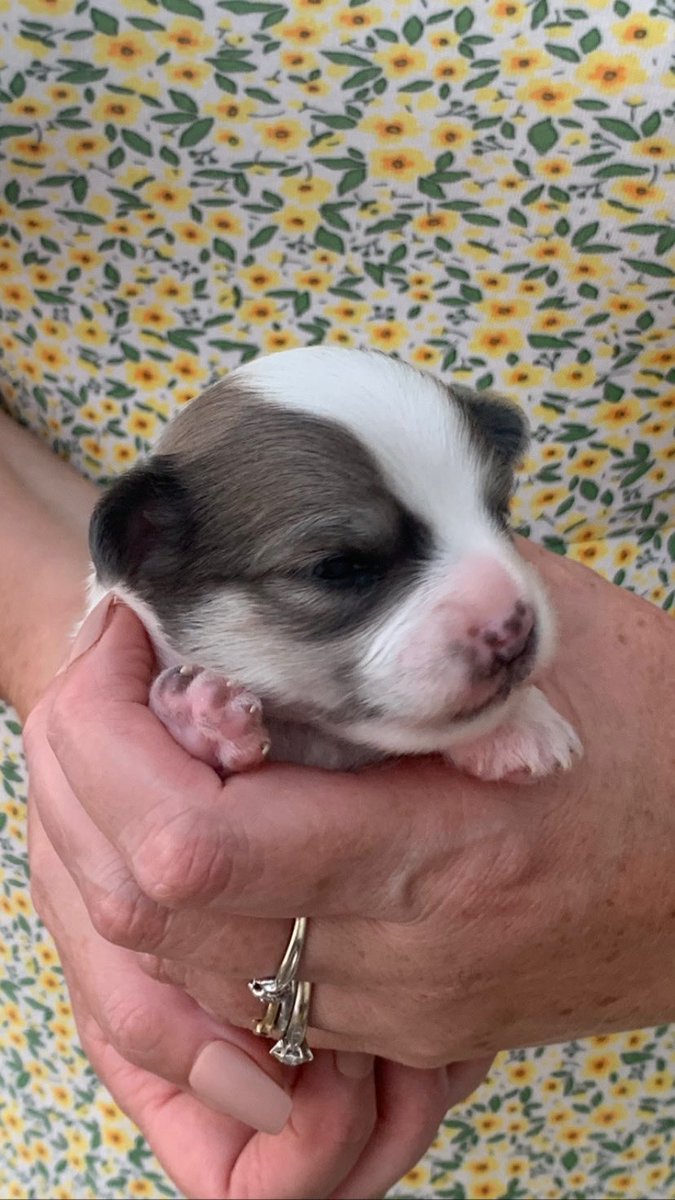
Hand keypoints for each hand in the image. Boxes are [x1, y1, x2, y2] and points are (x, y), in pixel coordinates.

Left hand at [26, 607, 489, 1198]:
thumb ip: (407, 615)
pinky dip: (199, 894)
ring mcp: (398, 1003)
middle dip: (94, 787)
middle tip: (119, 675)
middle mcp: (400, 955)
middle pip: (152, 917)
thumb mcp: (547, 644)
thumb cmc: (667, 738)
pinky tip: (221, 804)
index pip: (187, 848)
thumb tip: (277, 574)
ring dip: (135, 840)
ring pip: (182, 957)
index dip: (111, 748)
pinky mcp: (407, 1021)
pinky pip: (247, 977)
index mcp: (435, 850)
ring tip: (160, 730)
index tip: (124, 644)